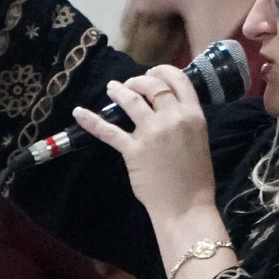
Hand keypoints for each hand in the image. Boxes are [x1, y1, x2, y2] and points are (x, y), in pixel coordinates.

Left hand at [73, 67, 217, 229]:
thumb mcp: (199, 139)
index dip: (163, 70)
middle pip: (152, 85)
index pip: (179, 79)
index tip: (153, 71)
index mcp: (194, 115)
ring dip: (118, 90)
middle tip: (130, 85)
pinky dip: (91, 120)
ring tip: (111, 89)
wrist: (187, 207)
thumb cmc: (196, 179)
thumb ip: (185, 121)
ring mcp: (152, 132)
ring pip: (130, 99)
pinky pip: (108, 130)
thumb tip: (167, 108)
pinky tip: (79, 113)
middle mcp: (173, 118)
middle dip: (138, 80)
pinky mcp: (133, 149)